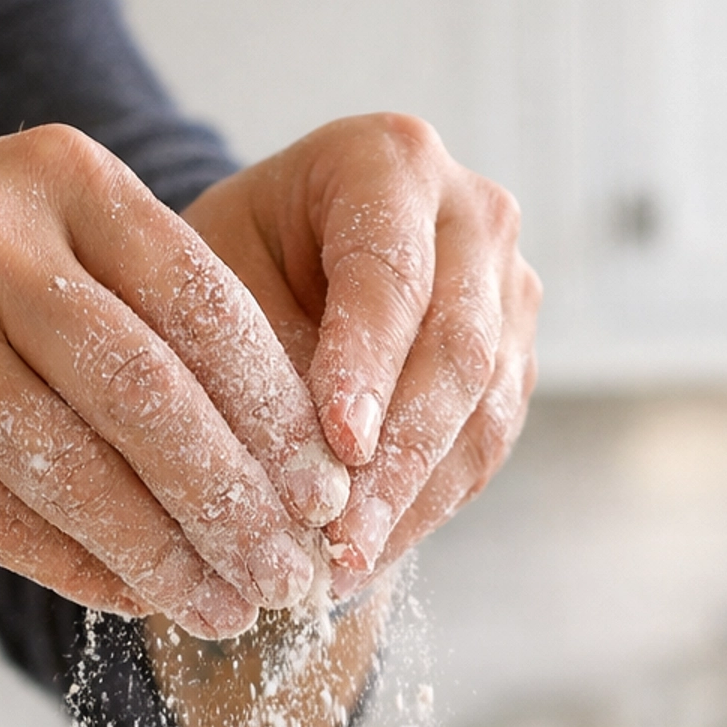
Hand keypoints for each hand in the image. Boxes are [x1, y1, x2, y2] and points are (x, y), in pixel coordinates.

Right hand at [0, 127, 351, 637]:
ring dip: (170, 557)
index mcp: (58, 177)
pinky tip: (141, 603)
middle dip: (238, 501)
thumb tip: (302, 471)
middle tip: (295, 576)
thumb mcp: (42, 269)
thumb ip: (150, 327)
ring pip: (80, 468)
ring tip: (231, 611)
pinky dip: (87, 573)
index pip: (203, 303)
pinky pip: (10, 519)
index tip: (332, 496)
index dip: (279, 413)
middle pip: (150, 392)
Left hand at [182, 115, 539, 596]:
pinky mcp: (514, 363)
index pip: (392, 271)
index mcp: (390, 160)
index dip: (369, 364)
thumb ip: (257, 351)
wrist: (272, 268)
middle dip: (396, 457)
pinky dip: (423, 509)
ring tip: (343, 566)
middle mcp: (473, 214)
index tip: (338, 446)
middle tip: (339, 540)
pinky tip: (366, 556)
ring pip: (482, 410)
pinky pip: (484, 448)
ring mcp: (508, 291)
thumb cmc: (226, 265)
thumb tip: (295, 474)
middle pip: (457, 347)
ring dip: (412, 499)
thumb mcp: (212, 280)